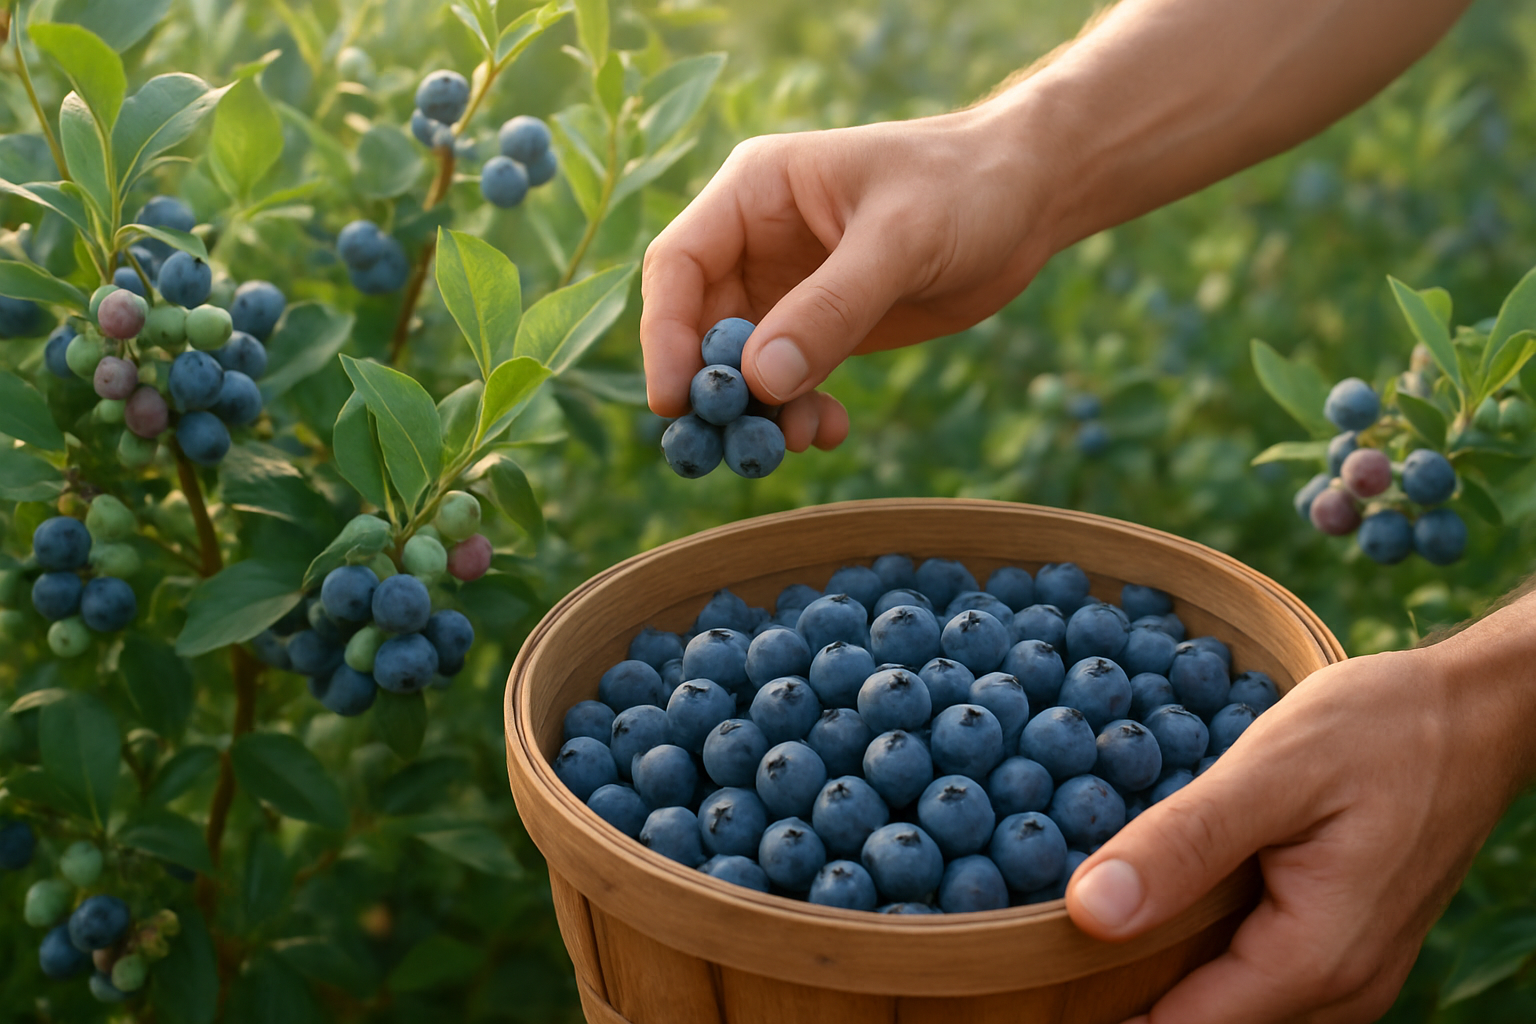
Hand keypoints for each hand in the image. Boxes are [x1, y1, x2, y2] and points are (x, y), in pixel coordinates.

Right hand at [639, 105, 1057, 450]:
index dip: (665, 333)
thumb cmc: (966, 187)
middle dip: (712, 388)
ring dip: (757, 411)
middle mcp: (756, 240)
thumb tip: (760, 381)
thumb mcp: (901, 239)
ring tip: (793, 442)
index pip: (678, 264)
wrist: (1029, 197)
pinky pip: (789, 381)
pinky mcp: (824, 327)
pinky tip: (830, 430)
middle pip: (699, 324)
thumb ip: (832, 308)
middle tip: (727, 445)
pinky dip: (799, 412)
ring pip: (742, 364)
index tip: (676, 399)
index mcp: (754, 192)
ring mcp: (787, 287)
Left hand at [1066, 632, 1534, 1023]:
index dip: (1094, 1005)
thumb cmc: (1382, 729)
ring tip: (1090, 902)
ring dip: (1156, 966)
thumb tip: (1088, 913)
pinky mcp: (1339, 947)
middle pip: (1196, 1023)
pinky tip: (1157, 888)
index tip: (1031, 966)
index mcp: (1313, 961)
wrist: (1474, 713)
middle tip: (1047, 928)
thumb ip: (1184, 844)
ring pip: (1223, 1002)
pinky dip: (1197, 944)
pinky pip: (1252, 970)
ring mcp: (1343, 976)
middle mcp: (1335, 992)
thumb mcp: (1272, 771)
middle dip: (1119, 986)